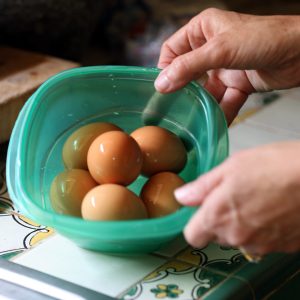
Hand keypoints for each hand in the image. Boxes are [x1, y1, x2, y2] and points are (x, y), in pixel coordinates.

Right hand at [154, 8, 299, 123]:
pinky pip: (224, 100)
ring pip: (205, 90)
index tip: (160, 89)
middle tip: (172, 108)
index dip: (164, 68)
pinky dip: (221, 112)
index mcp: (203, 30)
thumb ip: (188, 67)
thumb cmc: (265, 37)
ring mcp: (225, 67)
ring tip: (192, 120)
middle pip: (187, 73)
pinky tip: (215, 123)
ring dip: (202, 105)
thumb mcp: (220, 50)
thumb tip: (162, 83)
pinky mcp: (238, 83)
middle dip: (182, 91)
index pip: (172, 50)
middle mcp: (211, 48)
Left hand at [174, 141, 299, 254]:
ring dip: (243, 224)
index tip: (203, 209)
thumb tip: (181, 197)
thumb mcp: (232, 167)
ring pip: (240, 239)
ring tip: (257, 199)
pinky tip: (274, 208)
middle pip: (217, 236)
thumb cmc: (275, 166)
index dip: (195, 223)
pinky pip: (263, 241)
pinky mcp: (283, 248)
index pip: (192, 236)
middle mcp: (237, 237)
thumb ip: (202, 186)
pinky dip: (264, 229)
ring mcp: (262, 245)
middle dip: (220, 219)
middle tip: (234, 195)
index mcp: (218, 216)